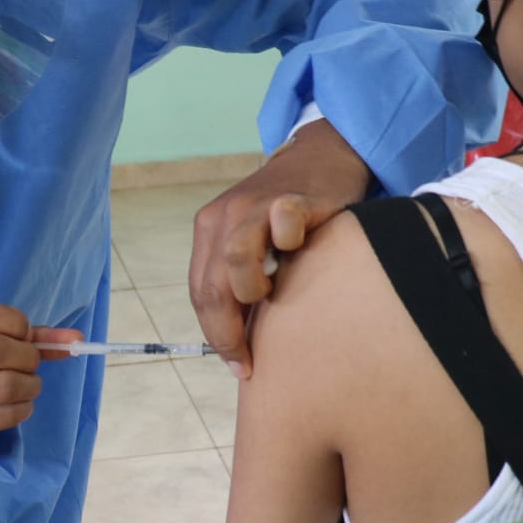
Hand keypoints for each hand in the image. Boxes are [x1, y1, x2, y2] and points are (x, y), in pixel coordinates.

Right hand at [0, 298, 79, 445]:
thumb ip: (32, 335)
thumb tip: (77, 339)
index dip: (15, 322)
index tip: (24, 334)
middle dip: (27, 356)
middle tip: (31, 362)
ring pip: (4, 385)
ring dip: (30, 384)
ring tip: (29, 383)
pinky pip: (6, 414)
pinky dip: (24, 407)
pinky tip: (20, 402)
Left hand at [189, 119, 370, 378]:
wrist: (323, 156)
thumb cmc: (290, 216)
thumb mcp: (256, 245)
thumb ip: (241, 284)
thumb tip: (241, 346)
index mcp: (210, 231)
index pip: (200, 294)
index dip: (216, 336)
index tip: (239, 365)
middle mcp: (226, 216)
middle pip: (210, 285)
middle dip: (227, 331)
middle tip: (249, 359)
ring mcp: (256, 205)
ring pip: (235, 259)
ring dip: (252, 289)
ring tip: (273, 293)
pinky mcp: (292, 198)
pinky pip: (283, 225)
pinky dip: (290, 243)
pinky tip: (302, 251)